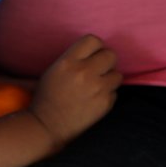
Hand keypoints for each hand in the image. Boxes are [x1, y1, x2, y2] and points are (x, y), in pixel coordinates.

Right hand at [29, 34, 121, 148]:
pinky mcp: (105, 104)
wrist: (47, 126)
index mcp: (69, 61)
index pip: (93, 40)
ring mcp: (97, 88)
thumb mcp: (54, 69)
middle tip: (99, 69)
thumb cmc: (48, 97)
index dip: (96, 47)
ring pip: (117, 74)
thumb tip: (94, 52)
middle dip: (106, 61)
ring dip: (109, 78)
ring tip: (98, 85)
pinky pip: (115, 92)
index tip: (94, 54)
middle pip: (110, 55)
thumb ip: (74, 58)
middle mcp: (84, 72)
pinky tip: (95, 99)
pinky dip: (108, 95)